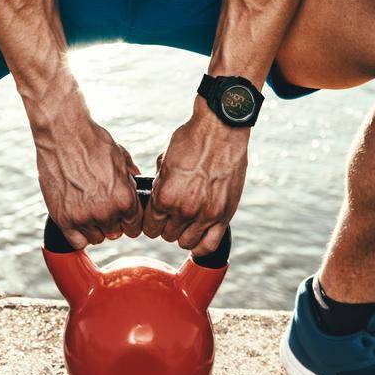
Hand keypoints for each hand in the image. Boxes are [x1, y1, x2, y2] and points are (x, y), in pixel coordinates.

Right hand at [31, 84, 144, 249]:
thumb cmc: (93, 141)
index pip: (135, 225)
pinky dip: (79, 232)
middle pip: (116, 232)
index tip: (123, 214)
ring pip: (97, 237)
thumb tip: (137, 186)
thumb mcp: (121, 157)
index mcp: (125, 199)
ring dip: (95, 226)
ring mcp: (83, 217)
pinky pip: (76, 241)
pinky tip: (78, 217)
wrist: (63, 133)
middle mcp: (106, 212)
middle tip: (104, 205)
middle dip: (113, 221)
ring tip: (89, 208)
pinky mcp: (63, 218)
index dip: (130, 219)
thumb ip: (131, 178)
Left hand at [142, 99, 248, 257]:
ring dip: (183, 234)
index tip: (155, 217)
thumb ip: (160, 185)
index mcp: (165, 196)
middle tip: (171, 215)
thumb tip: (154, 198)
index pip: (150, 227)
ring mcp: (206, 214)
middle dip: (166, 226)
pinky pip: (210, 244)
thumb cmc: (191, 139)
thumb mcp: (164, 160)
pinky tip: (198, 236)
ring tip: (185, 222)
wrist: (220, 129)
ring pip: (186, 242)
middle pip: (167, 235)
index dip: (151, 222)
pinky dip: (201, 245)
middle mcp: (184, 209)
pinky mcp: (224, 214)